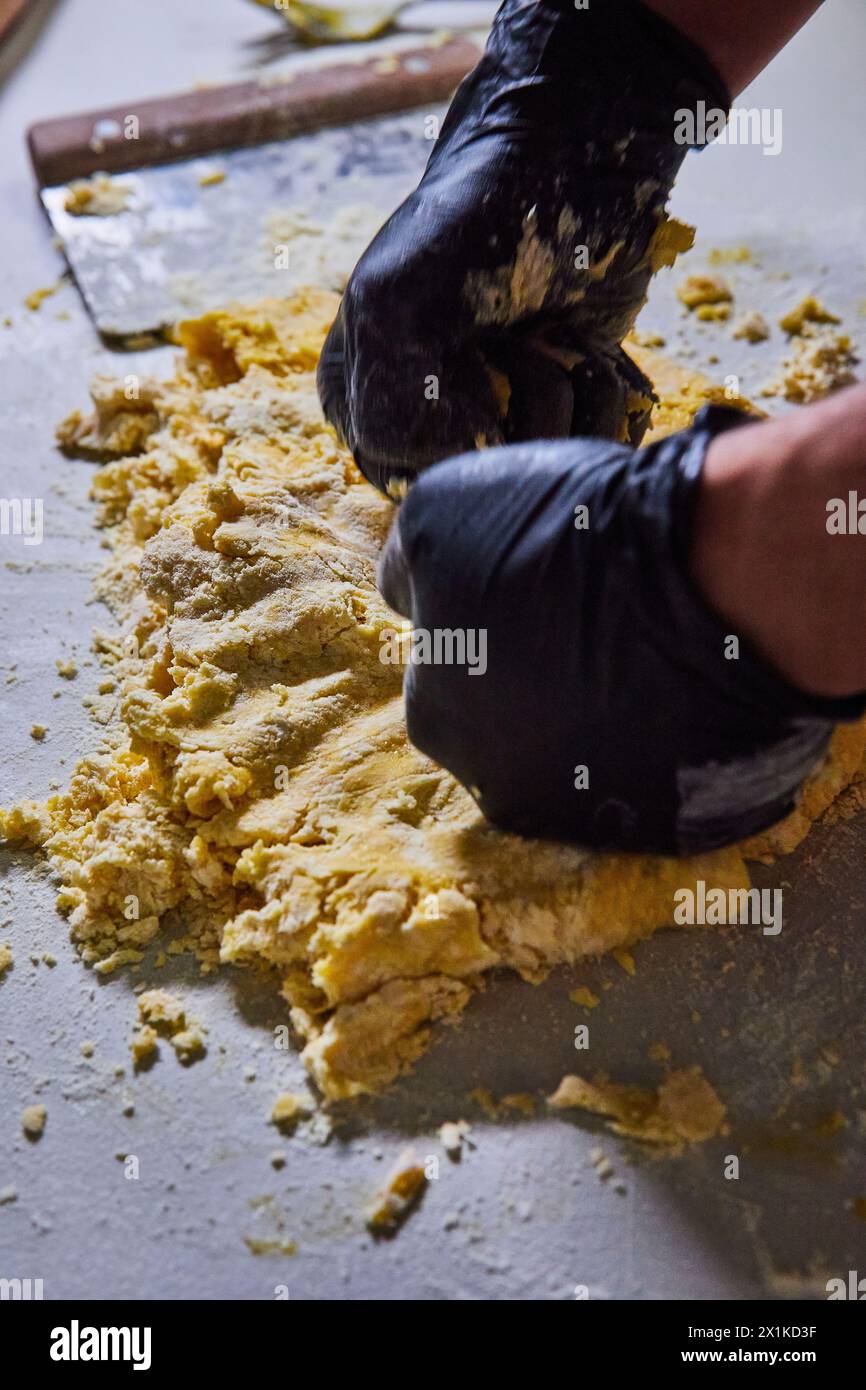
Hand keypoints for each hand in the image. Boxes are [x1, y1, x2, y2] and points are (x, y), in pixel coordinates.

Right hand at [318, 0, 729, 495]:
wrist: (575, 157)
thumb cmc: (478, 217)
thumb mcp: (397, 298)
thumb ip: (390, 398)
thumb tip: (460, 466)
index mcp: (364, 410)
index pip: (423, 482)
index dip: (466, 430)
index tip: (474, 355)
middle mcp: (429, 431)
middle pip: (496, 487)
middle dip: (527, 413)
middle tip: (521, 338)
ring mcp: (501, 426)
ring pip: (553, 472)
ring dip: (575, 397)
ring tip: (555, 332)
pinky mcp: (567, 417)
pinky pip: (599, 451)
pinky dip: (611, 400)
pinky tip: (589, 349)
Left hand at [377, 406, 863, 853]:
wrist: (711, 578)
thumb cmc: (564, 536)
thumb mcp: (439, 511)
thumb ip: (409, 566)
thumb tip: (409, 595)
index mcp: (434, 715)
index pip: (449, 675)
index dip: (491, 625)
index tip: (538, 590)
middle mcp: (496, 786)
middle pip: (511, 728)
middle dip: (539, 683)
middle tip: (591, 622)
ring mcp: (585, 816)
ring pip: (582, 760)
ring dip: (600, 717)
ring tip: (644, 653)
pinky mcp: (664, 828)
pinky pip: (653, 782)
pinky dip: (663, 744)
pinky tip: (685, 690)